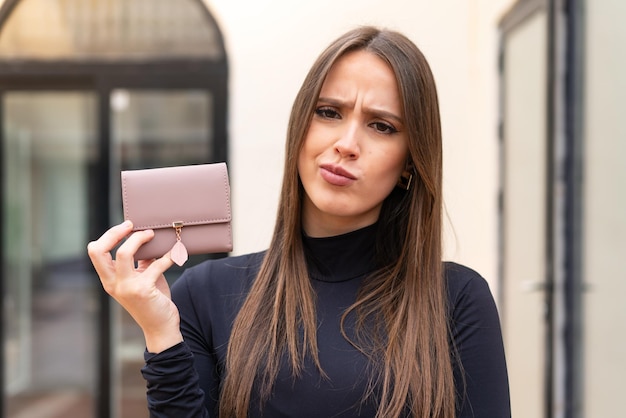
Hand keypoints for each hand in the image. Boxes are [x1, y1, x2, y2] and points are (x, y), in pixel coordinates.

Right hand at [87, 220, 182, 352]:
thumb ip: (141, 261)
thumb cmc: (153, 301)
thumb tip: (148, 238)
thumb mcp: (143, 278)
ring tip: (153, 235)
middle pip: (99, 250)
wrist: (161, 328)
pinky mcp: (143, 290)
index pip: (96, 252)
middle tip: (132, 226)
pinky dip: (168, 256)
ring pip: (123, 253)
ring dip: (139, 239)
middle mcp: (113, 284)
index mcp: (110, 279)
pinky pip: (155, 264)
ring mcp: (126, 287)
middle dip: (115, 232)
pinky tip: (177, 252)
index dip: (109, 235)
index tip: (126, 227)